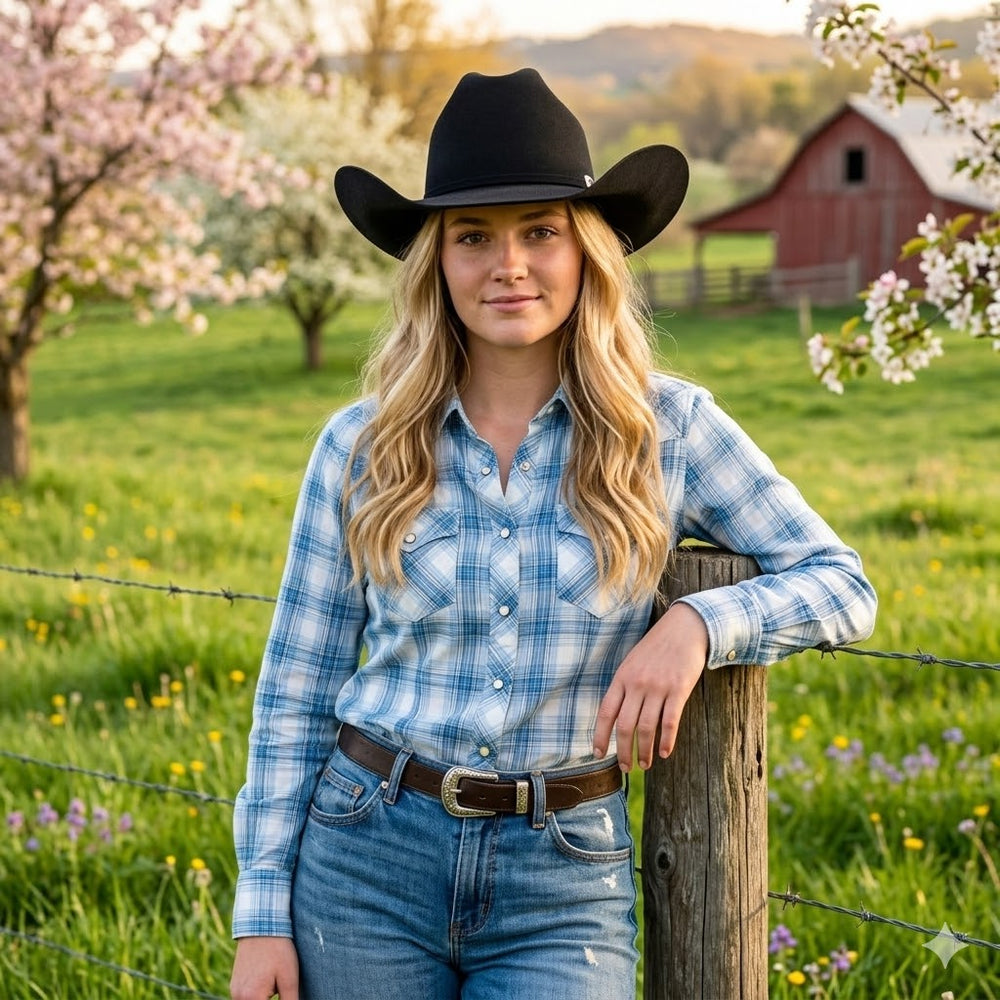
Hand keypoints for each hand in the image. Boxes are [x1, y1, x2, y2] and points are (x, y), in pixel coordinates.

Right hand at [230, 936, 298, 999]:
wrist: (261, 925)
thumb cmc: (278, 950)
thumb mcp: (289, 978)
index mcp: (252, 998)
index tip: (282, 992)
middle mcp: (238, 997)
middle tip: (280, 987)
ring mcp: (234, 990)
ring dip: (263, 998)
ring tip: (274, 984)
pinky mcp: (234, 984)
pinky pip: (245, 998)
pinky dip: (256, 995)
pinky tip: (268, 981)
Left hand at [593, 602, 708, 769]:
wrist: (685, 628)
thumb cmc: (657, 647)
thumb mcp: (632, 662)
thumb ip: (625, 687)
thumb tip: (617, 717)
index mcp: (622, 677)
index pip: (605, 712)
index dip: (600, 736)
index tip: (598, 754)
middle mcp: (637, 684)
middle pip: (625, 725)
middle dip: (623, 751)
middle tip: (625, 767)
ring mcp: (658, 687)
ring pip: (646, 727)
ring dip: (644, 751)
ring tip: (645, 764)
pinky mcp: (679, 689)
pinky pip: (670, 721)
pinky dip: (666, 741)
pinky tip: (664, 753)